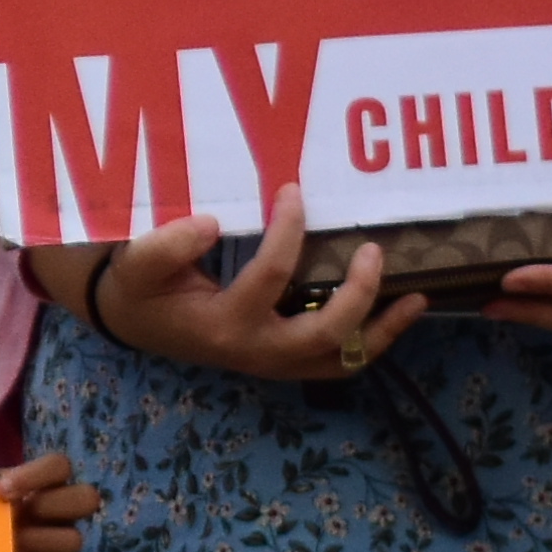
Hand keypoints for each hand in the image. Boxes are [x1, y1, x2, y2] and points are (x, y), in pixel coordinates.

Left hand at [0, 448, 98, 551]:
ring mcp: (60, 543)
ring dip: (40, 542)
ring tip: (9, 546)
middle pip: (87, 498)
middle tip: (15, 516)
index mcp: (41, 483)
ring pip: (74, 540)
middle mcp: (59, 511)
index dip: (35, 475)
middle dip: (50, 506)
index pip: (60, 465)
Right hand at [62, 190, 426, 384]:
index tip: (294, 190)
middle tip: (373, 250)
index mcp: (223, 325)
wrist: (135, 323)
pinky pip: (339, 361)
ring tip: (416, 297)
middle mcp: (256, 351)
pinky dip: (374, 341)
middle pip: (324, 332)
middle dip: (358, 293)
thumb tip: (212, 223)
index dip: (288, 231)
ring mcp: (275, 362)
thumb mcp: (136, 267)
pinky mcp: (285, 360)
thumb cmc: (140, 291)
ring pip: (343, 358)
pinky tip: (400, 312)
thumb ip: (164, 246)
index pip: (271, 277)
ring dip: (382, 330)